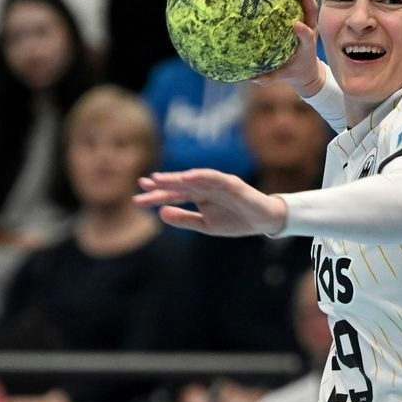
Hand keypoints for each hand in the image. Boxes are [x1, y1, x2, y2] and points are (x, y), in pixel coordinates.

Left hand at [135, 169, 288, 237]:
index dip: (156, 196)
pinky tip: (187, 177)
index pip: (173, 195)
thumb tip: (160, 214)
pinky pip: (214, 177)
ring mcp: (217, 183)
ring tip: (158, 180)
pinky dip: (200, 176)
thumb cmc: (236, 220)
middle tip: (142, 186)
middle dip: (161, 185)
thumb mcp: (206, 225)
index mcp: (198, 196)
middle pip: (179, 185)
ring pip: (192, 178)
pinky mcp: (231, 183)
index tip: (137, 200)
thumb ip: (184, 219)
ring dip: (176, 178)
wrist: (264, 221)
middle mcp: (204, 186)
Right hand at [257, 0, 324, 96]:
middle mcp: (309, 28)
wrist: (307, 70)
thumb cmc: (294, 71)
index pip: (307, 36)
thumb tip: (252, 79)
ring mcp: (306, 19)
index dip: (303, 31)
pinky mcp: (301, 14)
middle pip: (310, 7)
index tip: (296, 25)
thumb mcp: (282, 75)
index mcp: (306, 45)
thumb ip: (269, 77)